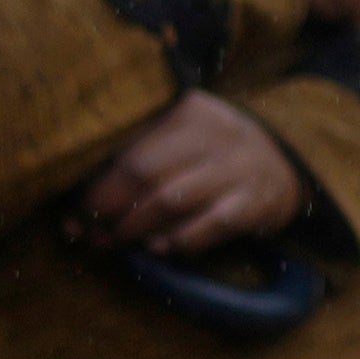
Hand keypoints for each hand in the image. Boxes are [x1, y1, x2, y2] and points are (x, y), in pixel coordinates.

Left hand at [76, 91, 310, 260]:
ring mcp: (238, 168)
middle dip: (108, 207)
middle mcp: (215, 133)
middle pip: (143, 171)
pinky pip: (208, 226)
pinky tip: (161, 248)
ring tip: (117, 241)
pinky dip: (178, 241)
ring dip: (135, 227)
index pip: (127, 145)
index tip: (74, 212)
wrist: (286, 166)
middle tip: (92, 231)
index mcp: (187, 110)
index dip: (93, 182)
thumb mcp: (182, 136)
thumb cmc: (212, 155)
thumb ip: (135, 159)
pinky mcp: (255, 203)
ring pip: (170, 199)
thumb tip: (75, 214)